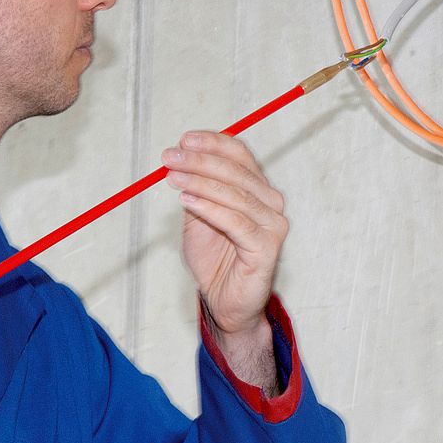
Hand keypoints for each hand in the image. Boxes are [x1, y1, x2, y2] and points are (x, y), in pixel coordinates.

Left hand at [162, 131, 287, 387]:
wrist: (225, 303)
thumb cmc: (214, 260)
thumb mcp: (198, 218)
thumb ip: (196, 190)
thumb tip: (180, 159)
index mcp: (258, 189)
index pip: (240, 154)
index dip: (212, 143)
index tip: (183, 140)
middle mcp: (271, 202)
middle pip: (236, 170)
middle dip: (199, 161)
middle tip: (169, 157)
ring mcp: (273, 224)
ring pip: (234, 194)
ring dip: (199, 182)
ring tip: (172, 178)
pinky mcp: (267, 247)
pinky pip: (235, 221)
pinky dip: (209, 208)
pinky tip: (186, 201)